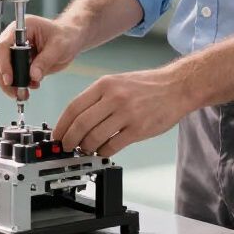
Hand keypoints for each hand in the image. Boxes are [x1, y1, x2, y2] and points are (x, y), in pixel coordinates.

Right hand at [0, 14, 83, 99]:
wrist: (70, 39)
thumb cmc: (65, 36)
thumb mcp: (59, 47)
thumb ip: (45, 60)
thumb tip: (33, 76)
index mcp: (22, 27)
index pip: (4, 45)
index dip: (3, 63)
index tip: (9, 80)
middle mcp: (14, 37)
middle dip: (4, 78)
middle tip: (15, 92)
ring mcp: (14, 49)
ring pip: (1, 69)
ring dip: (9, 84)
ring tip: (23, 93)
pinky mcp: (18, 60)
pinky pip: (11, 74)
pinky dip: (17, 84)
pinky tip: (31, 86)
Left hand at [53, 66, 191, 156]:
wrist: (176, 86)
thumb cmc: (146, 86)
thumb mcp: (117, 82)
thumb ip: (97, 98)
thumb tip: (76, 119)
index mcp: (104, 85)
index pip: (74, 107)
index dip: (62, 124)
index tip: (57, 135)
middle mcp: (113, 97)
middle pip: (81, 124)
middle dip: (69, 140)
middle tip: (67, 147)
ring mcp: (126, 114)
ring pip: (95, 137)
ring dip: (86, 147)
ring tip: (85, 149)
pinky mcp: (138, 129)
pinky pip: (113, 145)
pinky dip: (103, 151)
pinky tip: (102, 151)